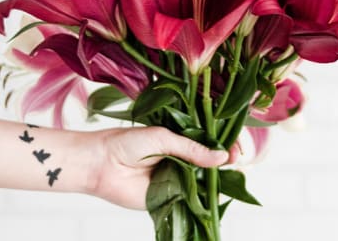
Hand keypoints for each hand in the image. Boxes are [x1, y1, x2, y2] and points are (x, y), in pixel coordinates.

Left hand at [85, 126, 229, 209]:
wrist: (101, 164)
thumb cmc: (128, 143)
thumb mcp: (163, 138)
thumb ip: (192, 148)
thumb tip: (221, 157)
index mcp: (179, 139)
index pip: (208, 141)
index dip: (224, 144)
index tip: (236, 147)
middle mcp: (181, 159)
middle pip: (210, 161)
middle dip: (224, 161)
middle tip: (236, 159)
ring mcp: (176, 178)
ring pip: (203, 181)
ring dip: (217, 179)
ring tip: (231, 175)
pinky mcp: (169, 198)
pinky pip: (191, 199)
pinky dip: (203, 198)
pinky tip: (214, 194)